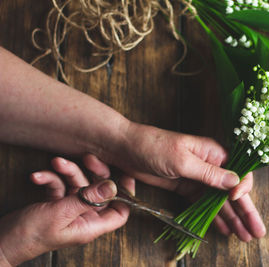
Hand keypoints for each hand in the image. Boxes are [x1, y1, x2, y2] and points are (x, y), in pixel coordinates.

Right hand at [0, 156, 133, 265]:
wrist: (2, 240)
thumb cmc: (31, 235)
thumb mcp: (61, 213)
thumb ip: (87, 199)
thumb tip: (113, 186)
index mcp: (91, 225)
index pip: (120, 212)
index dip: (125, 195)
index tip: (125, 175)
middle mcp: (84, 217)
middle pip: (100, 191)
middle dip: (93, 173)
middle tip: (88, 158)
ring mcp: (70, 209)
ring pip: (79, 184)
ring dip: (67, 172)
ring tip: (55, 162)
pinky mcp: (56, 204)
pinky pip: (60, 186)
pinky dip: (50, 179)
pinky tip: (38, 177)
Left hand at [107, 124, 265, 240]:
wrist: (126, 148)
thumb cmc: (154, 146)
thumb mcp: (182, 159)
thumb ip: (209, 173)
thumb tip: (235, 182)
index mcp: (213, 152)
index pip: (238, 172)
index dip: (242, 188)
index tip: (236, 199)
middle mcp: (210, 165)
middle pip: (233, 191)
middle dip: (246, 211)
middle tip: (257, 231)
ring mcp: (198, 178)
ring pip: (220, 201)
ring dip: (233, 218)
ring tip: (244, 237)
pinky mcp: (186, 188)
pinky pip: (204, 205)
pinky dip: (214, 217)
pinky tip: (225, 229)